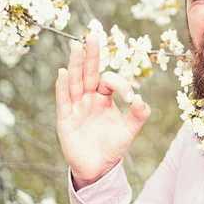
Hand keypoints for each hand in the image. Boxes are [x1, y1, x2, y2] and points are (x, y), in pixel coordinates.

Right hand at [55, 34, 150, 189]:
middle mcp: (89, 97)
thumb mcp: (131, 129)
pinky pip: (64, 99)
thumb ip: (140, 113)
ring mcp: (76, 106)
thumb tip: (140, 99)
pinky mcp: (66, 118)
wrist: (99, 167)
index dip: (122, 85)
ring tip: (75, 47)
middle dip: (91, 55)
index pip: (110, 81)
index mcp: (104, 96)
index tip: (131, 98)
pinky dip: (63, 86)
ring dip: (75, 64)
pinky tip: (63, 72)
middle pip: (89, 72)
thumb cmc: (113, 145)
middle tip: (92, 36)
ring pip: (75, 81)